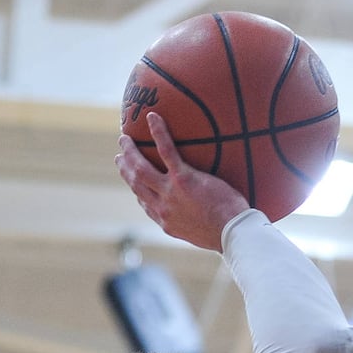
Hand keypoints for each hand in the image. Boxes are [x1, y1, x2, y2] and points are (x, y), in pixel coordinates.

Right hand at [115, 112, 248, 251]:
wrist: (232, 233)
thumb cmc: (227, 234)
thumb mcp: (205, 235)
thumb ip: (197, 223)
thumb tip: (205, 216)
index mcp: (168, 222)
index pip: (145, 204)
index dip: (137, 191)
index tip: (133, 182)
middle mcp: (163, 208)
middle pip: (136, 184)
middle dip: (125, 169)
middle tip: (120, 156)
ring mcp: (171, 193)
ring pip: (141, 168)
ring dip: (131, 151)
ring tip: (124, 138)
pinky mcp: (184, 179)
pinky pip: (166, 150)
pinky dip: (158, 132)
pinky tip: (153, 117)